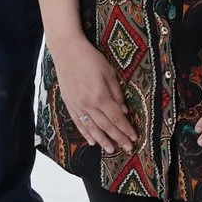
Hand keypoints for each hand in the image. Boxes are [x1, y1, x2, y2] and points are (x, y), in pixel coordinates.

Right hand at [50, 35, 135, 151]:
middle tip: (127, 148)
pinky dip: (86, 134)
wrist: (67, 51)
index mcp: (100, 96)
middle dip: (118, 138)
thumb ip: (116, 93)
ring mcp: (77, 105)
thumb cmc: (91, 59)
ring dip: (103, 140)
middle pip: (106, 126)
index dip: (126, 129)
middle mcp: (88, 104)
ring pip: (92, 128)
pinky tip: (92, 141)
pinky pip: (79, 123)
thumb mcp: (109, 73)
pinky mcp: (69, 104)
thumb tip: (124, 111)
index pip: (116, 118)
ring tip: (111, 150)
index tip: (134, 138)